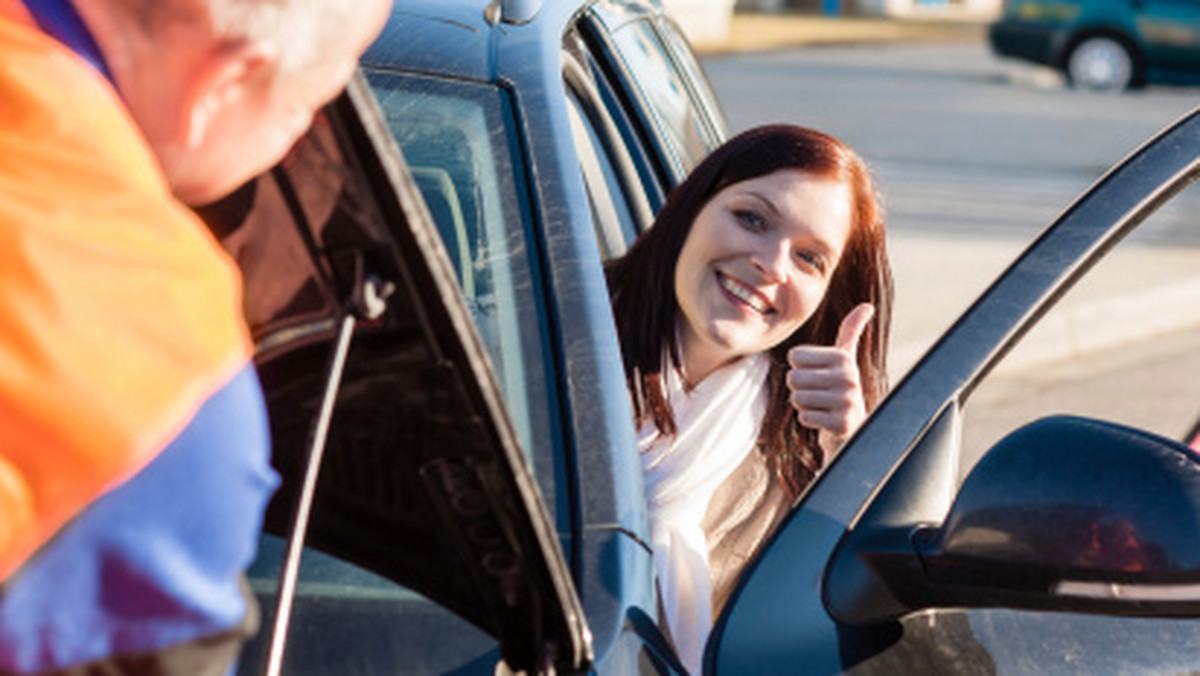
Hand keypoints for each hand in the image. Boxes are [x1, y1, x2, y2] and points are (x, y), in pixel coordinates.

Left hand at [787, 303, 873, 455]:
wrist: (854, 426)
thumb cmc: (841, 387)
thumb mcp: (846, 358)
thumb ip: (851, 330)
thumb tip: (867, 306)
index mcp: (843, 358)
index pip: (794, 356)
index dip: (799, 368)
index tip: (818, 375)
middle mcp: (849, 377)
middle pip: (793, 377)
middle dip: (800, 388)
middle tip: (819, 394)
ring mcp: (847, 401)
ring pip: (797, 398)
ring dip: (804, 405)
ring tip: (822, 405)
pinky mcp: (842, 424)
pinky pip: (804, 417)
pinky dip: (809, 420)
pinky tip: (825, 419)